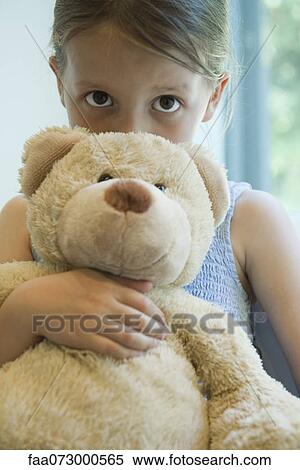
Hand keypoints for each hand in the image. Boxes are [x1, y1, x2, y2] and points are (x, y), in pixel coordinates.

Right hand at [19, 268, 167, 359]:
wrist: (36, 301)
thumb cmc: (67, 286)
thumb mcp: (95, 276)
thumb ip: (123, 281)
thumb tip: (150, 285)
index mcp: (109, 288)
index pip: (142, 302)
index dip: (157, 313)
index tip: (164, 320)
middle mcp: (105, 304)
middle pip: (139, 320)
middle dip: (156, 330)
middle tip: (165, 337)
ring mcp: (95, 322)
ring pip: (129, 336)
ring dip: (146, 344)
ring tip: (155, 348)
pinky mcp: (85, 338)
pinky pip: (111, 349)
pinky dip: (127, 353)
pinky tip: (135, 356)